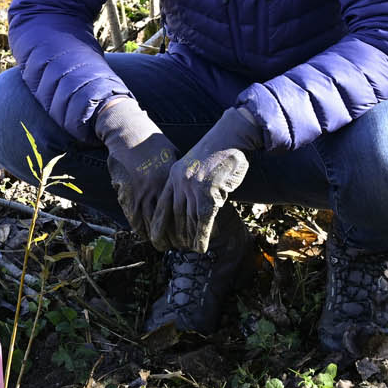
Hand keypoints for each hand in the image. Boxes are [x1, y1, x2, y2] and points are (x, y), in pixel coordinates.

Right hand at [94, 99, 178, 243]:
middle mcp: (155, 187)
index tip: (191, 235)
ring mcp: (139, 190)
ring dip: (155, 236)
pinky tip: (145, 234)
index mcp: (170, 179)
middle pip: (165, 220)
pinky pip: (132, 215)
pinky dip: (139, 227)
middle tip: (178, 246)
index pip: (180, 210)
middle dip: (172, 236)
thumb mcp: (173, 158)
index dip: (186, 225)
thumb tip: (190, 189)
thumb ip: (177, 176)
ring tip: (162, 245)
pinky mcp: (126, 191)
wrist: (129, 133)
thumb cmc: (154, 144)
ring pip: (148, 221)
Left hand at [159, 107, 261, 251]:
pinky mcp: (208, 194)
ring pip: (188, 221)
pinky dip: (201, 237)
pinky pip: (202, 221)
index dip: (159, 224)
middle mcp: (180, 182)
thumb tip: (191, 203)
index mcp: (174, 175)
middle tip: (176, 248)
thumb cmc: (218, 152)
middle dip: (175, 235)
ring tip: (190, 250)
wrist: (231, 137)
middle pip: (175, 216)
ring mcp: (193, 188)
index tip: (156, 238)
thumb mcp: (197, 166)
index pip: (162, 205)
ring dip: (189, 238)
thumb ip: (190, 183)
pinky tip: (201, 248)